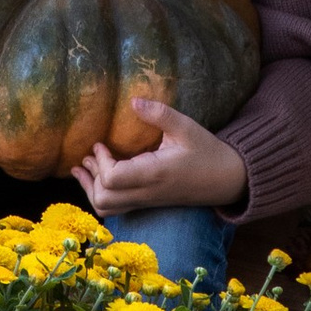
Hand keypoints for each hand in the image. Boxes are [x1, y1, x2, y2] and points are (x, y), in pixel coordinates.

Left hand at [76, 100, 245, 216]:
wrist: (227, 180)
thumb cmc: (207, 152)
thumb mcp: (187, 127)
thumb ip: (159, 114)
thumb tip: (132, 101)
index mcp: (154, 174)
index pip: (113, 179)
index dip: (101, 162)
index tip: (101, 144)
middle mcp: (147, 193)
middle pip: (103, 199)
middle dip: (90, 178)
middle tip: (88, 156)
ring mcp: (146, 201)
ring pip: (106, 209)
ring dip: (91, 189)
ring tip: (82, 168)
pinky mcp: (148, 203)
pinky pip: (116, 209)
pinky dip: (101, 196)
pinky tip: (97, 179)